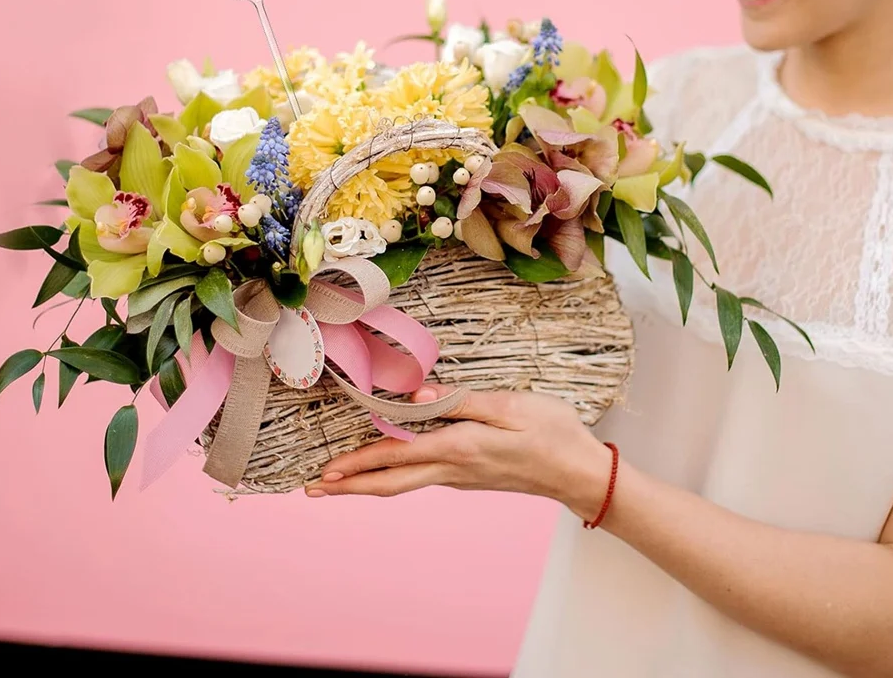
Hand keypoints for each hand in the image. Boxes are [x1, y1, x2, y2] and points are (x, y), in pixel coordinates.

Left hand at [304, 385, 614, 520]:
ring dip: (366, 482)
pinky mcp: (469, 476)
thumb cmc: (552, 432)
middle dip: (349, 486)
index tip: (326, 473)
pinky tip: (386, 468)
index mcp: (461, 448)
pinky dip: (392, 476)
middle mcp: (454, 469)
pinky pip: (420, 478)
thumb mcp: (510, 406)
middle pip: (391, 482)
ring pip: (403, 483)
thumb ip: (460, 402)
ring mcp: (461, 477)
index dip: (359, 463)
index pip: (398, 456)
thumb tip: (415, 399)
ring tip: (336, 482)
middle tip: (312, 492)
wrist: (580, 473)